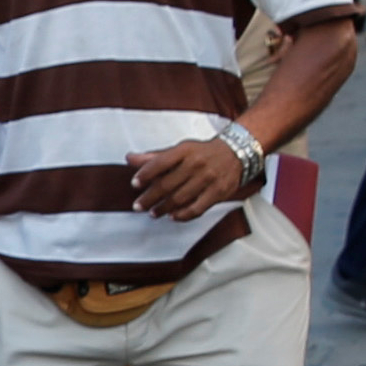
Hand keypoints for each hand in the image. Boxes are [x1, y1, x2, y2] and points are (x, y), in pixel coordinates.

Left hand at [127, 134, 253, 221]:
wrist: (236, 153)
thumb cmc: (202, 153)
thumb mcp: (180, 149)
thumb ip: (155, 156)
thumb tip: (129, 158)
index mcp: (184, 151)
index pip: (160, 162)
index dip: (145, 174)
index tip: (134, 184)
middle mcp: (196, 164)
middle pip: (167, 184)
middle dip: (150, 197)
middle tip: (138, 206)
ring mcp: (208, 179)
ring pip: (180, 198)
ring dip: (163, 208)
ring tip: (152, 213)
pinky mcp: (218, 192)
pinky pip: (198, 208)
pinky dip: (183, 215)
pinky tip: (173, 217)